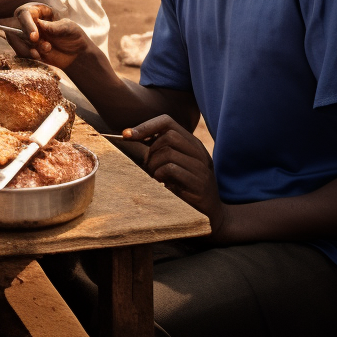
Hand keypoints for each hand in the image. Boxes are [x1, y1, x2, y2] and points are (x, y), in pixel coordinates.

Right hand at [12, 3, 89, 69]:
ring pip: (15, 42)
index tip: (34, 37)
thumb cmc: (72, 35)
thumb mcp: (69, 28)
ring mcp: (25, 37)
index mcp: (36, 12)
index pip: (24, 14)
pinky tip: (41, 57)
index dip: (27, 25)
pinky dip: (29, 57)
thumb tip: (41, 24)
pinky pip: (20, 53)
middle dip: (26, 40)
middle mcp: (27, 24)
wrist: (76, 54)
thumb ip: (57, 26)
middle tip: (40, 47)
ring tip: (47, 50)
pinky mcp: (26, 50)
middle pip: (14, 28)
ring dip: (28, 49)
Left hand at [127, 115, 225, 234]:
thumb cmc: (183, 187)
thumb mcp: (173, 164)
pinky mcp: (199, 183)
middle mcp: (199, 152)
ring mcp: (202, 167)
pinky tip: (162, 184)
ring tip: (155, 177)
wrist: (209, 215)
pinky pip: (171, 169)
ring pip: (168, 152)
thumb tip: (128, 135)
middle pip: (168, 136)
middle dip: (151, 150)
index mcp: (192, 144)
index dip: (145, 125)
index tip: (127, 135)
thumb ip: (159, 149)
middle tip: (148, 167)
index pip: (167, 121)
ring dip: (154, 165)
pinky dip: (160, 175)